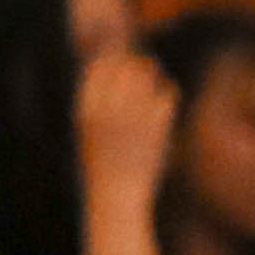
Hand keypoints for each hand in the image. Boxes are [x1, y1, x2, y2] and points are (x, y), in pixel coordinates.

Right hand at [79, 42, 177, 205]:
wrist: (117, 195)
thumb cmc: (102, 161)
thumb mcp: (88, 127)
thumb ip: (99, 97)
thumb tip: (115, 64)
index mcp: (86, 108)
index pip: (100, 66)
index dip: (112, 60)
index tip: (120, 62)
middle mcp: (108, 108)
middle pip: (125, 65)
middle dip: (134, 63)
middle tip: (142, 66)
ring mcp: (134, 116)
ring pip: (148, 76)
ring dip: (152, 74)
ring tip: (154, 78)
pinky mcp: (158, 125)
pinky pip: (167, 94)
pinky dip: (167, 93)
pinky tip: (165, 98)